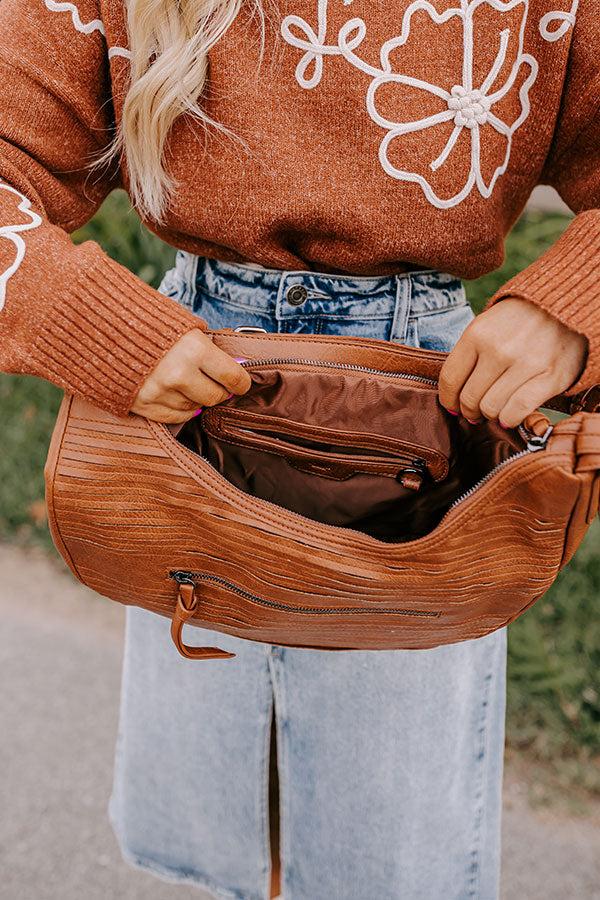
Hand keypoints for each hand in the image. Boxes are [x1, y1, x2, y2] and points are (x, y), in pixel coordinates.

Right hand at [131, 328, 251, 422]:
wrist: (102, 326)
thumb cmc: (149, 322)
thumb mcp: (185, 326)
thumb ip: (210, 348)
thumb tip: (236, 365)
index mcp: (194, 348)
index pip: (233, 377)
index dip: (241, 383)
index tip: (240, 383)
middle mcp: (179, 373)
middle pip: (215, 397)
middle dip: (219, 391)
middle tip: (214, 383)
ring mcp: (160, 392)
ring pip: (195, 408)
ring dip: (196, 398)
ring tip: (187, 382)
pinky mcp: (144, 405)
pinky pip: (175, 417)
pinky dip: (181, 409)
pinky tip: (177, 394)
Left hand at [437, 297, 587, 427]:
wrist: (567, 306)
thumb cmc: (521, 320)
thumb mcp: (488, 324)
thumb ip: (469, 354)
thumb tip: (453, 395)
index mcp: (477, 334)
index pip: (450, 379)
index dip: (448, 399)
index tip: (453, 406)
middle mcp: (499, 349)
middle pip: (469, 398)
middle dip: (468, 411)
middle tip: (475, 412)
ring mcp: (525, 364)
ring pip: (490, 408)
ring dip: (489, 415)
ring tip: (494, 410)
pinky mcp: (550, 378)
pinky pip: (517, 411)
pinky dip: (509, 419)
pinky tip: (509, 415)